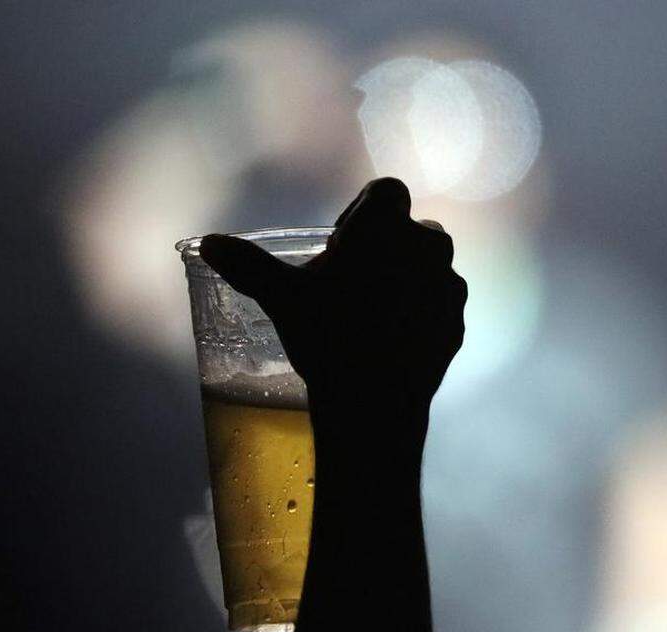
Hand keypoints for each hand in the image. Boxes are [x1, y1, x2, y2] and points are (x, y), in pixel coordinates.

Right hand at [198, 177, 466, 407]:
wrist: (375, 405)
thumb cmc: (327, 337)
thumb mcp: (282, 298)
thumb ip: (248, 264)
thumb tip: (209, 243)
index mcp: (389, 226)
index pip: (385, 192)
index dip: (362, 212)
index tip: (340, 246)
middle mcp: (430, 246)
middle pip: (409, 230)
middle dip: (386, 247)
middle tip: (352, 282)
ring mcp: (450, 286)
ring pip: (428, 268)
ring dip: (405, 278)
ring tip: (371, 314)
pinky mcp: (458, 323)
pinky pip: (438, 306)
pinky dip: (420, 313)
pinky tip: (391, 341)